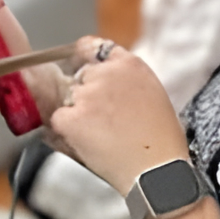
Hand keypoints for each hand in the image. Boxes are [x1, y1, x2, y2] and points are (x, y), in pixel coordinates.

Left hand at [47, 37, 188, 194]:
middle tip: (104, 121)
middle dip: (85, 95)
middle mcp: (106, 74)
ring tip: (101, 136)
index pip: (92, 47)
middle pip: (80, 77)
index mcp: (129, 65)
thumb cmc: (161, 140)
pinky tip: (89, 143)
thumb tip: (103, 81)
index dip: (83, 59)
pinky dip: (67, 132)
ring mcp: (86, 95)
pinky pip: (58, 119)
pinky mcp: (72, 118)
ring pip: (68, 99)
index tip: (80, 68)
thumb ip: (126, 80)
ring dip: (77, 114)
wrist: (157, 171)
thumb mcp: (152, 94)